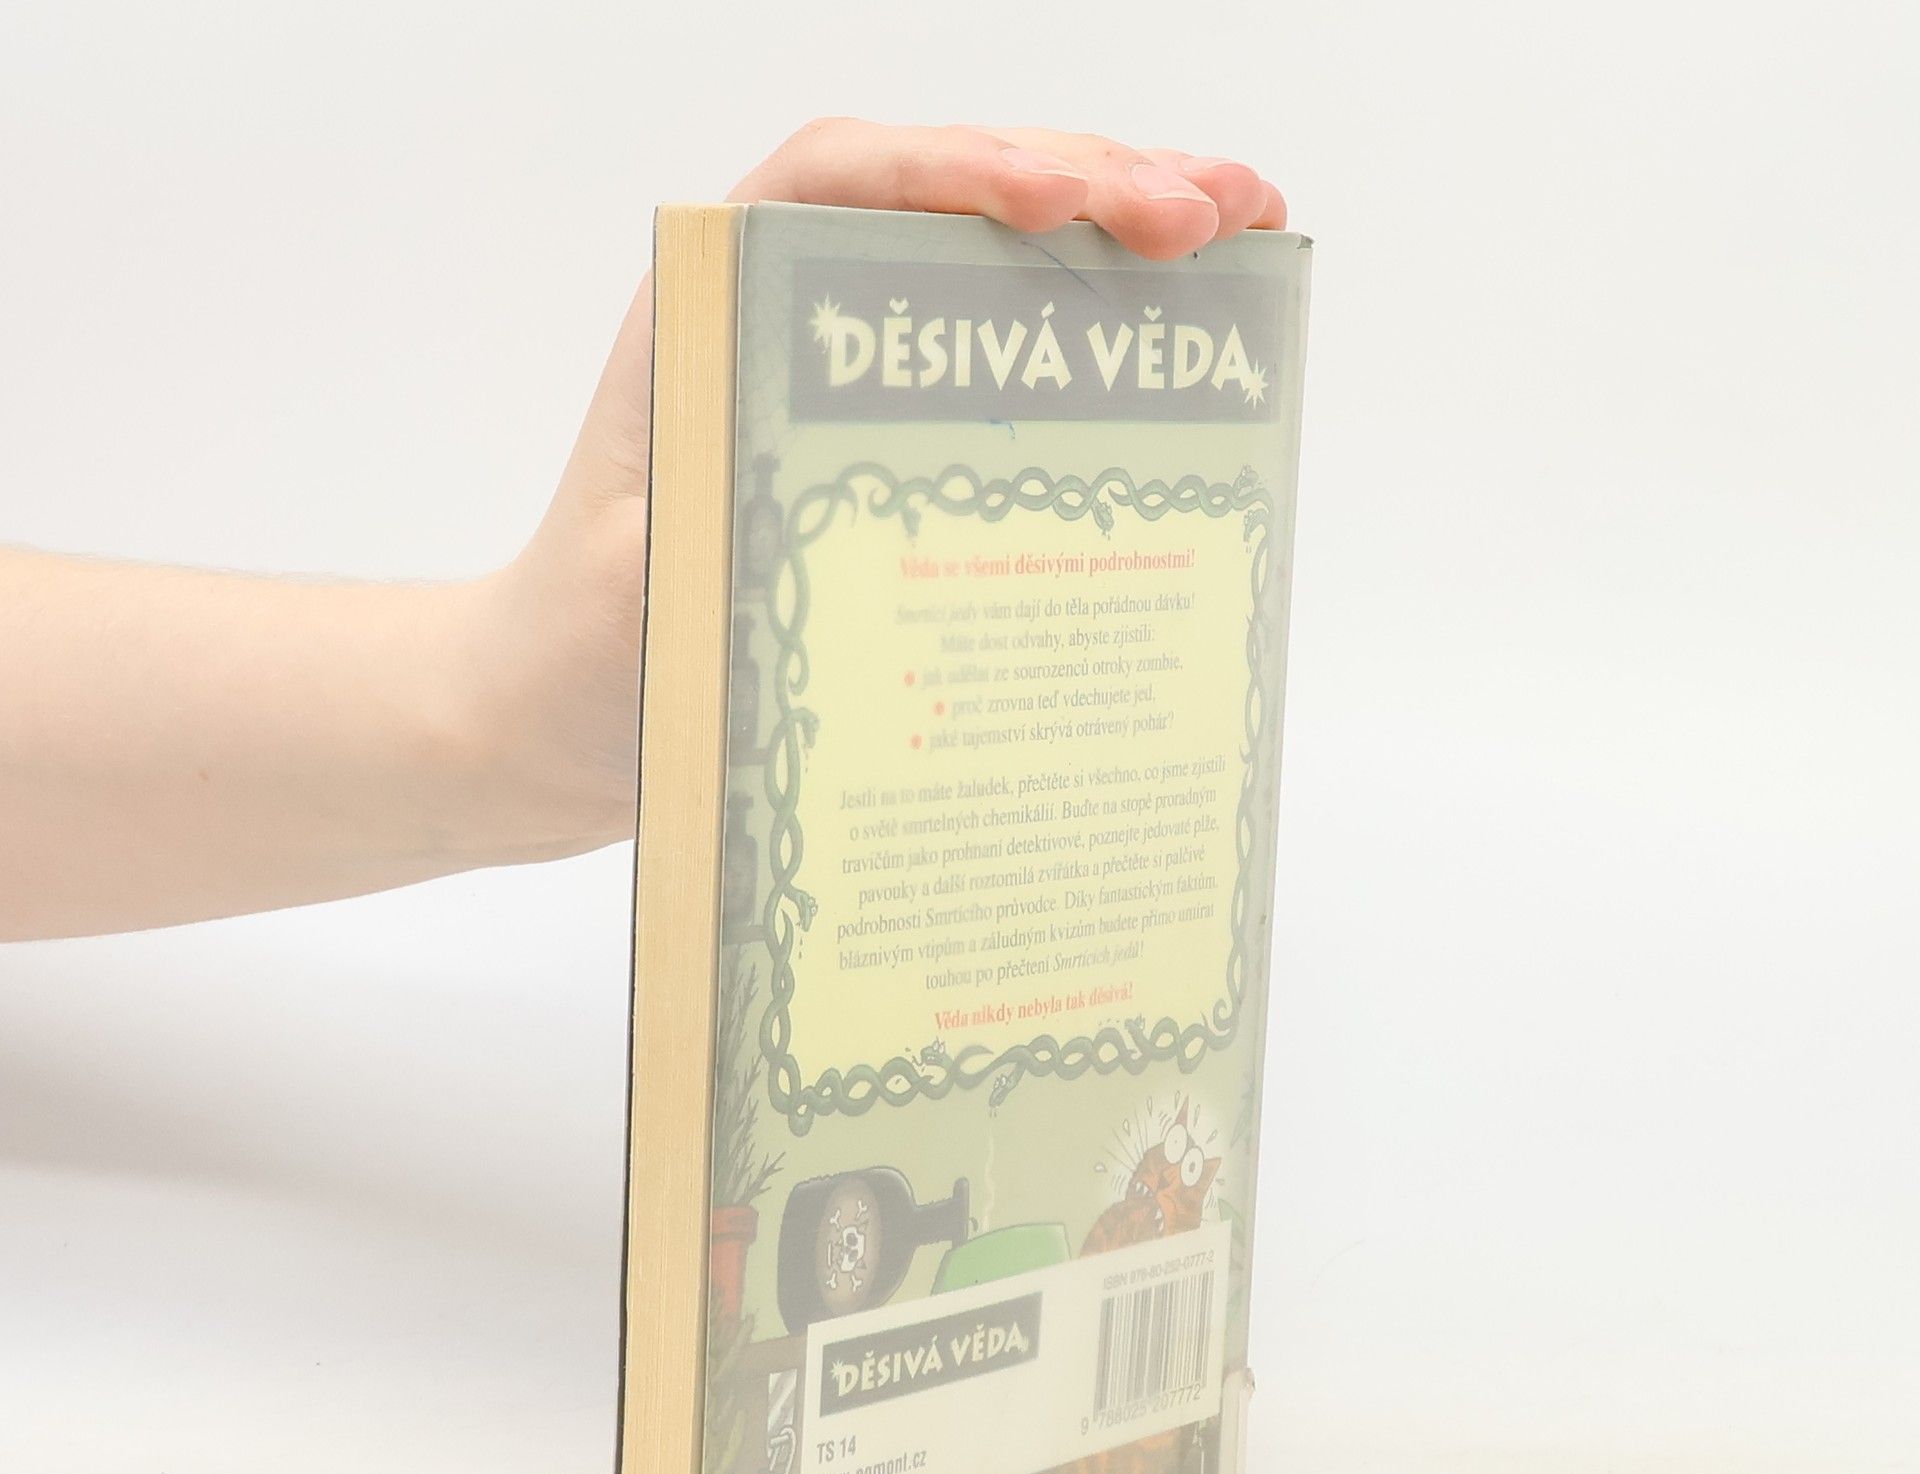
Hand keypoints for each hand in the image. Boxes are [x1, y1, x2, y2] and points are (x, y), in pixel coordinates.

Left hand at [482, 121, 1286, 853]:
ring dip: (1119, 223)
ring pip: (993, 252)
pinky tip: (1189, 319)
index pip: (838, 181)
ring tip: (1244, 223)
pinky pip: (1005, 347)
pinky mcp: (892, 432)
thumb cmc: (581, 655)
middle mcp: (782, 315)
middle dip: (1085, 181)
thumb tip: (797, 517)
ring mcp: (848, 368)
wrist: (560, 713)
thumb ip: (686, 549)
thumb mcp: (626, 602)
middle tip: (1211, 215)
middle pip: (945, 192)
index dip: (955, 169)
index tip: (1056, 206)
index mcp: (708, 315)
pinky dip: (1098, 321)